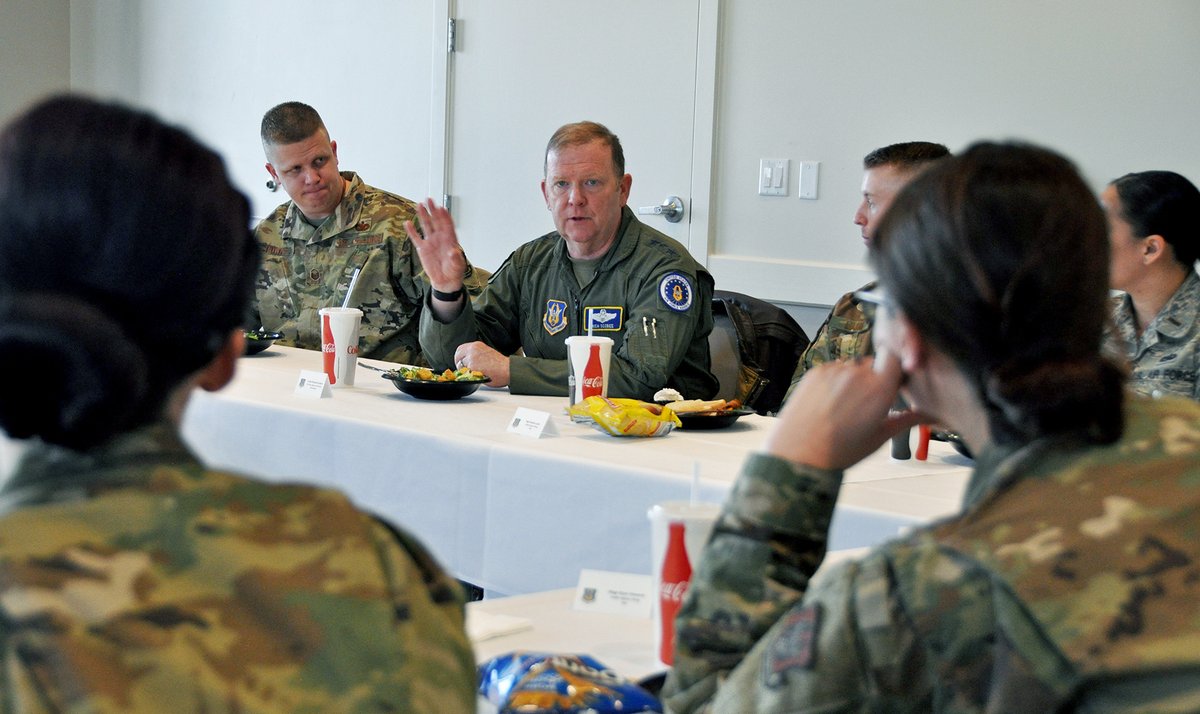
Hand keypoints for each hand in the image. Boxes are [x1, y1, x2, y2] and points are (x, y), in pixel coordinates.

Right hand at [405, 198, 466, 294]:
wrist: (445, 280)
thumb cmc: (454, 271)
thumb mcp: (458, 265)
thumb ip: (456, 258)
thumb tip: (453, 251)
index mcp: (450, 239)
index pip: (448, 225)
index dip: (445, 216)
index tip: (442, 208)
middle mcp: (440, 238)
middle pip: (436, 221)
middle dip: (433, 210)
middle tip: (429, 200)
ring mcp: (431, 242)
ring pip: (426, 226)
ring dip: (423, 216)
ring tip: (419, 205)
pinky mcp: (423, 249)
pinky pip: (416, 238)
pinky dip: (412, 231)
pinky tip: (408, 223)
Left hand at [453, 342, 509, 386]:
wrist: (507, 369)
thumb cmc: (500, 365)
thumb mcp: (486, 353)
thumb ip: (476, 355)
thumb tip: (468, 361)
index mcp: (476, 345)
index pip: (460, 349)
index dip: (460, 357)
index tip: (462, 363)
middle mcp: (473, 349)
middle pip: (457, 356)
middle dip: (459, 364)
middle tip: (464, 370)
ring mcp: (472, 357)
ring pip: (460, 365)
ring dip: (465, 370)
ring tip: (475, 373)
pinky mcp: (472, 366)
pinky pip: (465, 372)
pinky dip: (469, 376)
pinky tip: (477, 375)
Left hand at [765, 352, 921, 469]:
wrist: (798, 453)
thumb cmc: (840, 450)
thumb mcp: (879, 437)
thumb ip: (908, 420)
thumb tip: (932, 415)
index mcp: (879, 389)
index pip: (897, 359)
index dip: (896, 369)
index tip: (894, 382)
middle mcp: (857, 374)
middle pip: (875, 364)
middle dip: (875, 379)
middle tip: (867, 404)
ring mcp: (835, 370)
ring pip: (853, 367)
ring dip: (854, 380)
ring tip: (844, 407)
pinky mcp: (816, 371)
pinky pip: (833, 369)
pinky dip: (835, 381)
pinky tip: (830, 403)